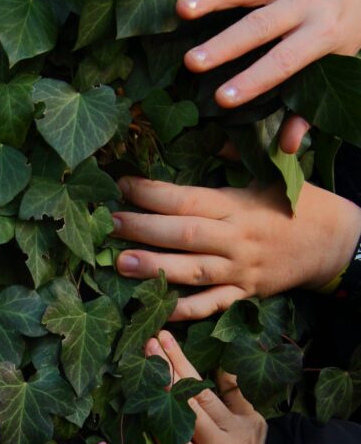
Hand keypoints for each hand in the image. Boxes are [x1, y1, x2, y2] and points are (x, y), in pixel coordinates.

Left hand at [112, 176, 360, 319]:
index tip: (123, 184)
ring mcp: (239, 269)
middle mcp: (236, 238)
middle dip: (143, 229)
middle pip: (184, 234)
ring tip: (120, 264)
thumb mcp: (268, 174)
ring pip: (192, 271)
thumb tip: (202, 135)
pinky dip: (184, 309)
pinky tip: (156, 308)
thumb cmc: (295, 205)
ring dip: (154, 268)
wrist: (333, 241)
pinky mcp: (244, 294)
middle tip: (111, 224)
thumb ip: (232, 157)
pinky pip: (211, 305)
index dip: (152, 193)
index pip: (188, 199)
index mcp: (237, 205)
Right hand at [145, 331, 266, 443]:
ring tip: (164, 340)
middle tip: (147, 346)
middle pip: (185, 407)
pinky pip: (237, 393)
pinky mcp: (254, 421)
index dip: (154, 413)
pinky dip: (225, 376)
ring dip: (182, 365)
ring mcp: (238, 431)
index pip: (171, 439)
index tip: (138, 388)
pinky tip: (214, 360)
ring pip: (203, 394)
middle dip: (164, 374)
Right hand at [177, 0, 360, 138]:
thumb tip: (289, 149)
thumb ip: (309, 109)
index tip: (222, 100)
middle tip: (191, 63)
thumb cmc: (342, 39)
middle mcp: (307, 0)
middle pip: (262, 25)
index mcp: (322, 34)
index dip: (254, 81)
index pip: (284, 62)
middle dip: (226, 44)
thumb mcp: (334, 73)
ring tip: (182, 9)